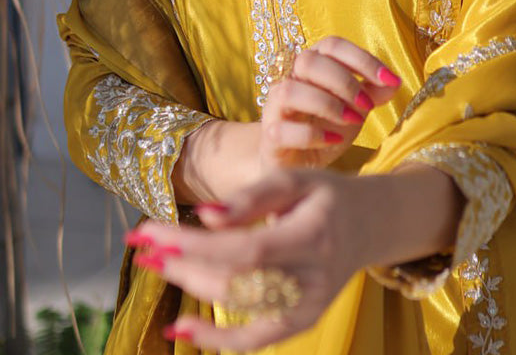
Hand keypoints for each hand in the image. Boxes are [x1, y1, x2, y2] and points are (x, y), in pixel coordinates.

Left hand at [129, 167, 380, 350]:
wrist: (369, 226)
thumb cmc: (326, 196)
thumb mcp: (296, 180)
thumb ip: (253, 197)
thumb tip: (205, 217)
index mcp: (315, 234)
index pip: (246, 249)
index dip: (195, 246)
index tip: (153, 232)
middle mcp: (315, 277)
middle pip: (236, 280)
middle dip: (183, 263)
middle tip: (144, 244)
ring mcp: (309, 306)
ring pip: (237, 305)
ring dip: (190, 286)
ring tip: (156, 262)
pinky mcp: (302, 322)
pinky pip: (254, 340)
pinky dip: (215, 339)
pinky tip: (180, 328)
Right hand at [260, 36, 401, 167]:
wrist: (296, 163)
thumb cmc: (324, 127)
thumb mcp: (354, 108)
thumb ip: (373, 93)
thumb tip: (395, 82)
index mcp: (312, 65)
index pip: (332, 45)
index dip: (362, 59)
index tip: (390, 80)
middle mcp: (289, 79)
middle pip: (308, 61)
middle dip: (343, 81)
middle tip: (367, 105)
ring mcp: (275, 108)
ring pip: (290, 91)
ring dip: (327, 104)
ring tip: (352, 122)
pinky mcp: (270, 137)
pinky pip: (282, 129)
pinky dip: (312, 135)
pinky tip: (334, 140)